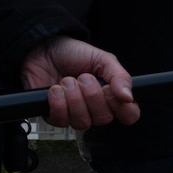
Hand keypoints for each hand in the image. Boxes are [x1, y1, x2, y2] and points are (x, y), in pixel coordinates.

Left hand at [20, 36, 139, 127]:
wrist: (43, 49)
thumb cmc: (74, 54)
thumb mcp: (103, 59)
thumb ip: (120, 77)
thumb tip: (128, 97)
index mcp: (113, 96)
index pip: (130, 115)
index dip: (122, 107)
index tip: (109, 89)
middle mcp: (96, 110)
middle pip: (104, 119)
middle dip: (92, 96)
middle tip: (84, 77)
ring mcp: (75, 115)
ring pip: (82, 122)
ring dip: (74, 98)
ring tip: (67, 80)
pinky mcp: (54, 116)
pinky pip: (61, 121)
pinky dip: (58, 102)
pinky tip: (55, 89)